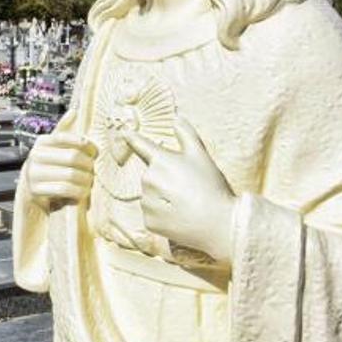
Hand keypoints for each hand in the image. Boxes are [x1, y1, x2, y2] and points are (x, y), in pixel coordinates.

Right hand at [24, 112, 97, 211]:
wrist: (31, 188)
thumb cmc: (50, 165)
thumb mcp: (54, 147)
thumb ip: (64, 130)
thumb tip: (74, 110)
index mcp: (42, 142)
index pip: (65, 137)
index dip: (84, 144)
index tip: (94, 152)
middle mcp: (35, 155)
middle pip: (72, 157)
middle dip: (88, 165)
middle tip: (93, 170)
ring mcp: (34, 173)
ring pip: (70, 175)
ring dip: (85, 180)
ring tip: (89, 182)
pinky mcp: (36, 190)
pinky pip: (64, 189)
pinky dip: (77, 192)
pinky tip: (82, 193)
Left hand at [121, 117, 236, 263]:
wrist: (217, 223)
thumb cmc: (210, 187)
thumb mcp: (201, 156)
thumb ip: (186, 135)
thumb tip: (177, 118)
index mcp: (160, 161)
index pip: (141, 145)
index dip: (133, 138)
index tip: (124, 132)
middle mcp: (149, 179)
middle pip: (151, 175)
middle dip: (164, 178)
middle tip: (186, 186)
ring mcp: (147, 201)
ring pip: (150, 195)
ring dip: (162, 197)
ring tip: (183, 203)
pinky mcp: (149, 221)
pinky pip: (152, 213)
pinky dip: (162, 214)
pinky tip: (178, 215)